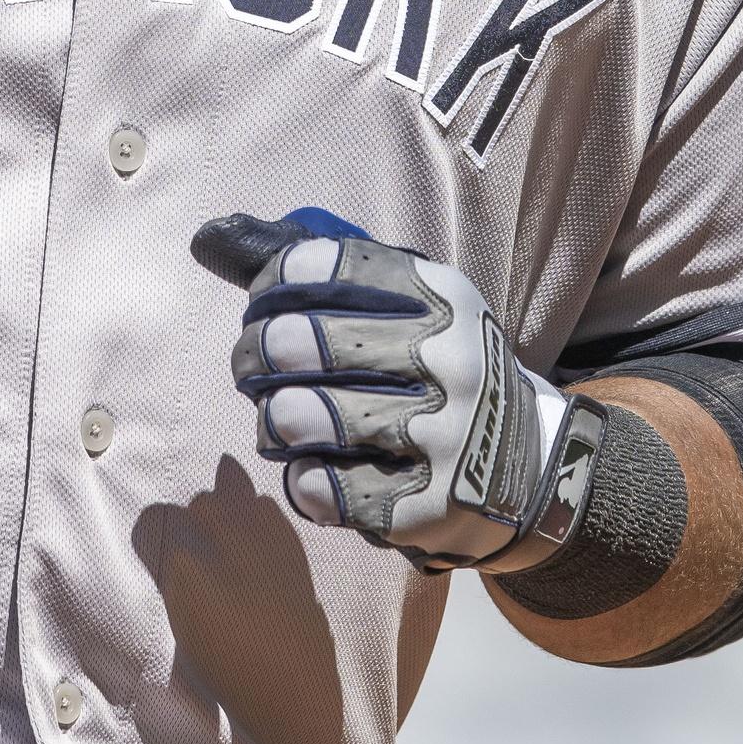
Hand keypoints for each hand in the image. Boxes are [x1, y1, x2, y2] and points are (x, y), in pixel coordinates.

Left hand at [192, 210, 601, 573]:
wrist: (532, 465)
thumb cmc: (439, 371)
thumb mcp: (409, 307)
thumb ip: (317, 271)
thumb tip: (210, 237)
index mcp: (442, 298)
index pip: (325, 266)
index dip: (271, 282)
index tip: (263, 301)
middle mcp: (449, 361)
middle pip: (299, 342)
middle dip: (254, 351)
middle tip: (250, 364)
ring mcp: (443, 438)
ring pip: (301, 417)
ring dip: (272, 417)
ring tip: (280, 418)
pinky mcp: (427, 506)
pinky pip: (322, 490)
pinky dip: (302, 480)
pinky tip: (314, 469)